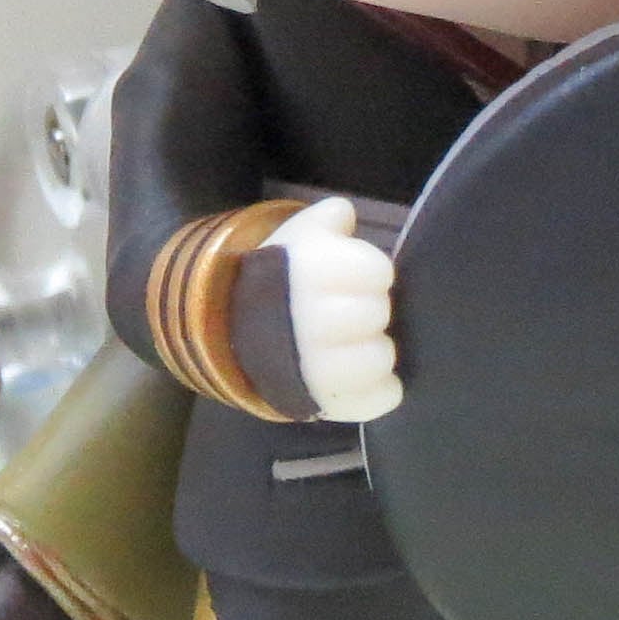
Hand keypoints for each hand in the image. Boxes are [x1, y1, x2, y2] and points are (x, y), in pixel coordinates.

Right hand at [274, 194, 401, 421]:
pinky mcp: (331, 406)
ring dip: (373, 349)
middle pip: (379, 313)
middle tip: (352, 311)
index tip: (356, 277)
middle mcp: (313, 323)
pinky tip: (360, 375)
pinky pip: (382, 399)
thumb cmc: (280, 279)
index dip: (370, 272)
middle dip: (369, 309)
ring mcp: (320, 370)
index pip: (378, 272)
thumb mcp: (296, 238)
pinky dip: (378, 389)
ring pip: (383, 358)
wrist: (236, 334)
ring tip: (354, 343)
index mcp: (309, 275)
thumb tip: (344, 213)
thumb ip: (327, 220)